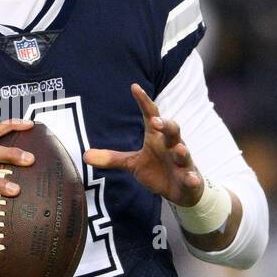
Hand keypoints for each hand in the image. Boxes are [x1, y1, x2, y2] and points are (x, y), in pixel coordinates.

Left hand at [84, 84, 203, 207]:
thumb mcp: (133, 164)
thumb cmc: (158, 170)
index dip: (144, 102)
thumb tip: (85, 156)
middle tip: (155, 121)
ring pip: (185, 153)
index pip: (151, 115)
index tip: (134, 87)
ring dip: (182, 150)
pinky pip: (192, 178)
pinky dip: (192, 178)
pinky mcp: (190, 179)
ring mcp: (183, 163)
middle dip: (166, 125)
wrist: (181, 190)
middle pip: (172, 130)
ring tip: (179, 148)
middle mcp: (172, 146)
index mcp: (157, 139)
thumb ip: (112, 158)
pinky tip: (191, 178)